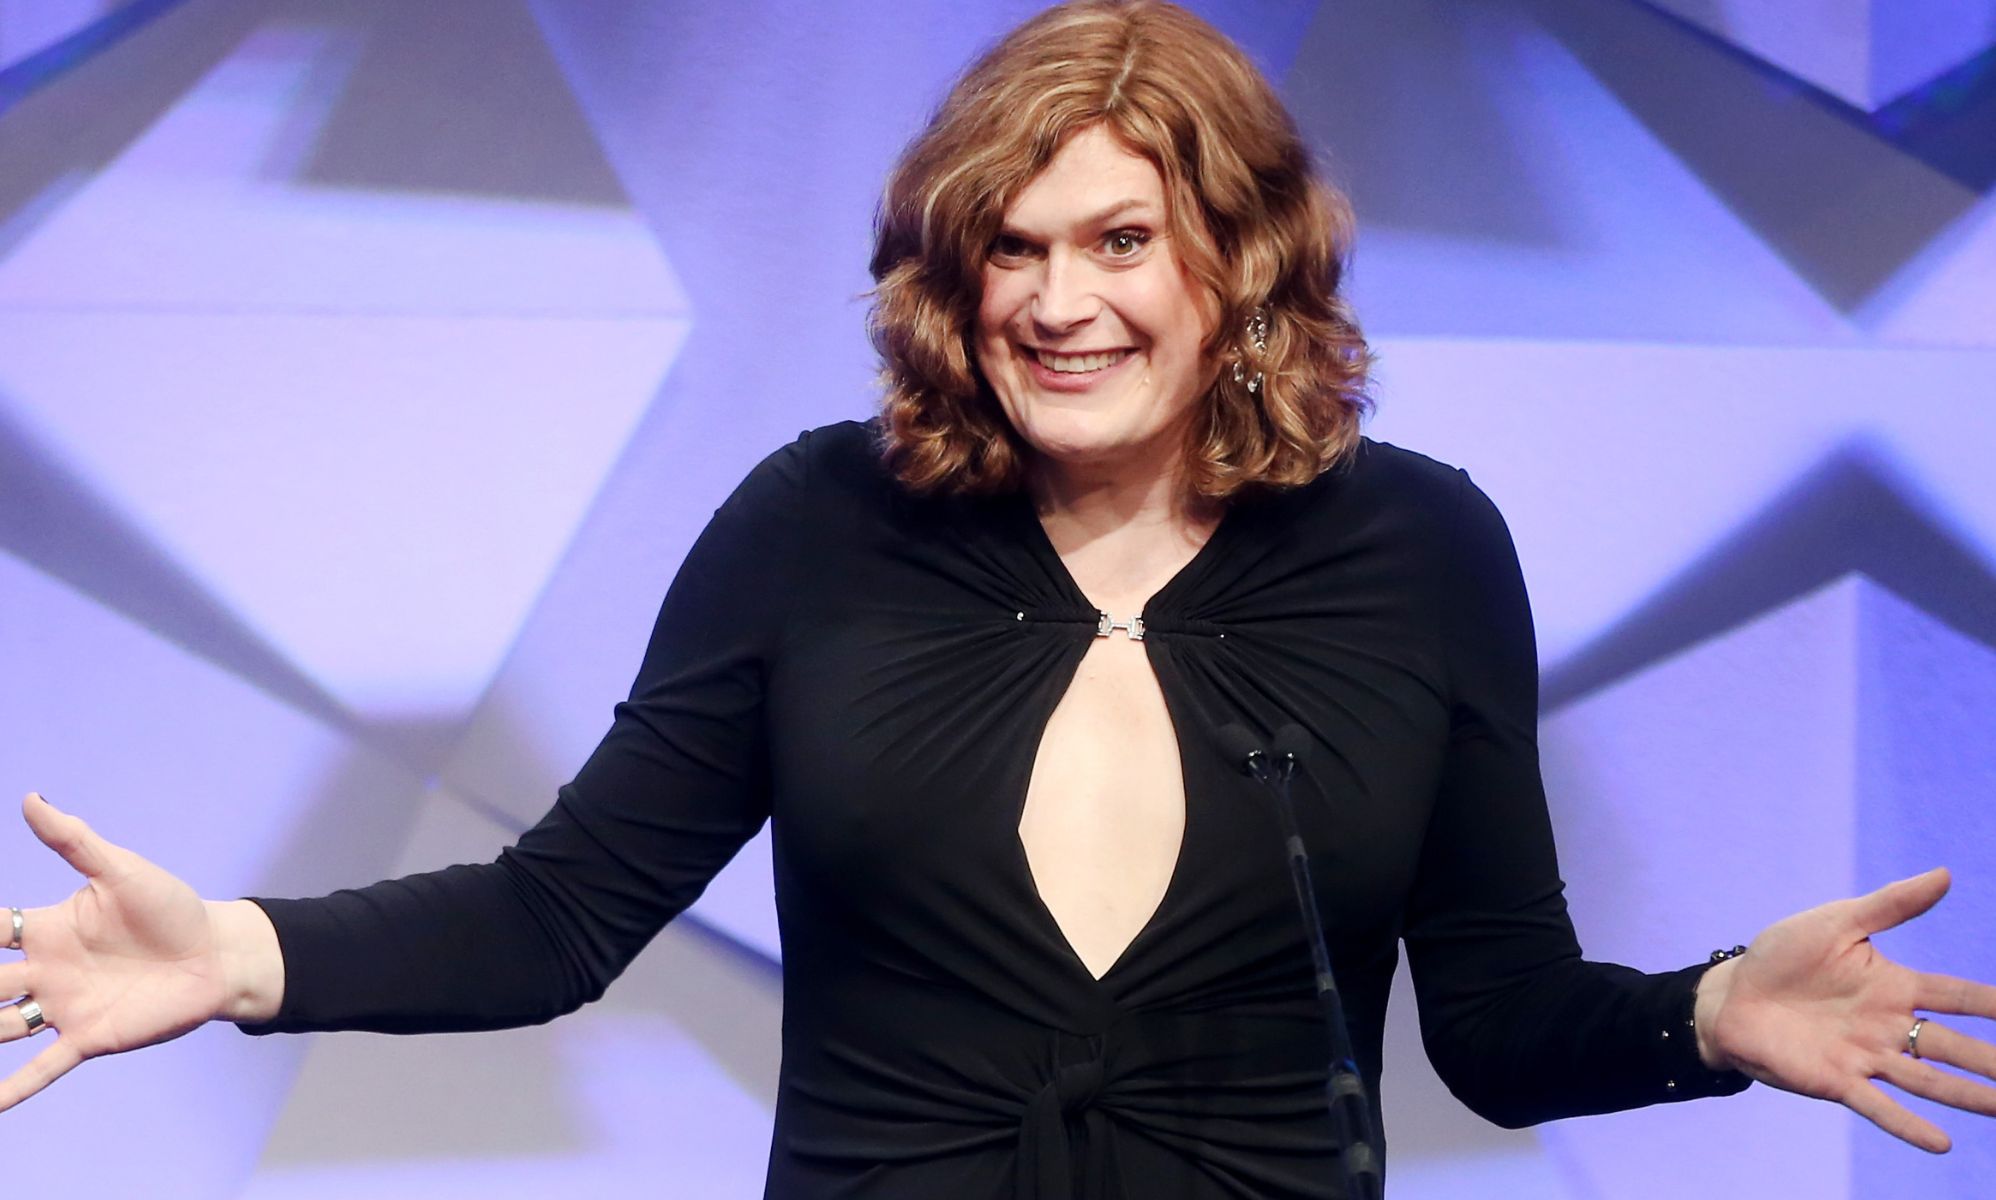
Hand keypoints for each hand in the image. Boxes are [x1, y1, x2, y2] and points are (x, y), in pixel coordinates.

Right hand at [0, 793, 282, 1111]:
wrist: (218, 953)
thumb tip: (31, 798)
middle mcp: (45, 971)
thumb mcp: (121, 871)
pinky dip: (13, 1089)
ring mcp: (63, 1007)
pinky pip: (43, 1067)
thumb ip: (73, 841)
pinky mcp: (90, 1037)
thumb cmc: (171, 908)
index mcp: (46, 929)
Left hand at [1694, 867, 1995, 1151]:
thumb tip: (1945, 874)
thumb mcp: (1837, 922)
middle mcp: (1888, 1026)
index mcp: (1894, 987)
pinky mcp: (1835, 1080)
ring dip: (1967, 1096)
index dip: (1992, 1004)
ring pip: (1927, 1079)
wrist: (1731, 995)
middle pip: (1952, 1045)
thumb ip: (1891, 905)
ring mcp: (1864, 1056)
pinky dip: (1907, 1125)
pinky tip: (1941, 1142)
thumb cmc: (1783, 956)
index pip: (1956, 996)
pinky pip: (1878, 1106)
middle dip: (1991, 1060)